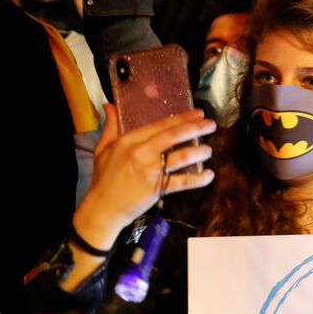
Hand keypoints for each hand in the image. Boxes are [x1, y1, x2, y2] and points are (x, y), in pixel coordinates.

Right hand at [73, 105, 215, 250]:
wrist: (101, 208)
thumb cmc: (103, 178)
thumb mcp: (103, 149)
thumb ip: (110, 126)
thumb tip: (109, 105)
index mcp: (128, 141)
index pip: (160, 125)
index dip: (182, 118)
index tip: (198, 113)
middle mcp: (140, 153)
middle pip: (173, 136)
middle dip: (196, 128)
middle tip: (211, 125)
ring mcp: (149, 171)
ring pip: (181, 157)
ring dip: (199, 152)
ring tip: (209, 149)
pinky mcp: (156, 189)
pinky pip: (181, 182)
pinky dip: (198, 179)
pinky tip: (209, 175)